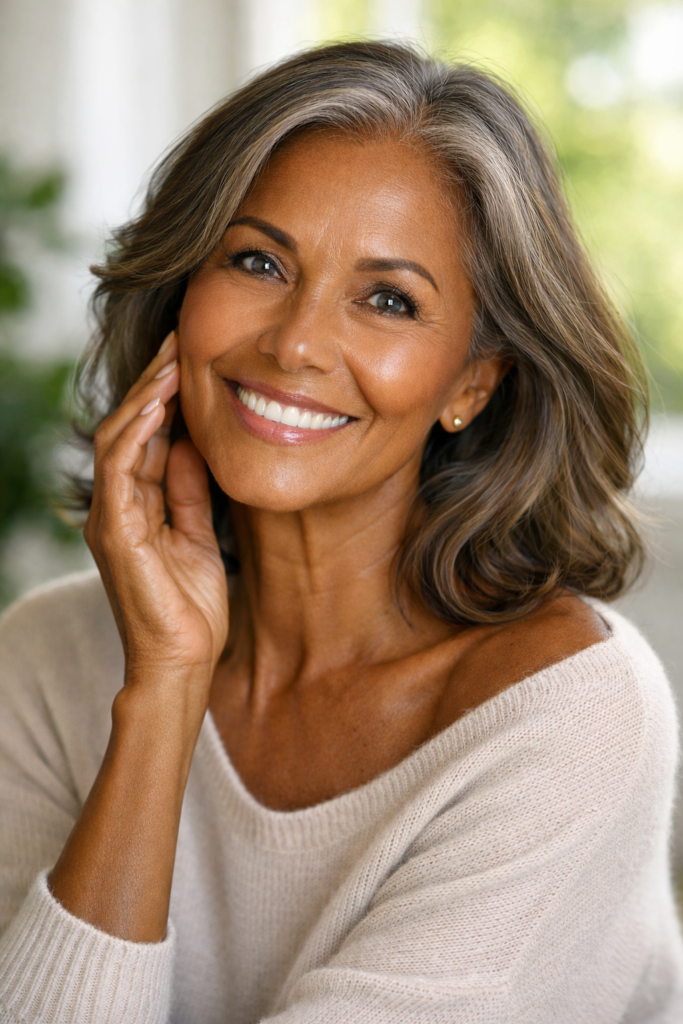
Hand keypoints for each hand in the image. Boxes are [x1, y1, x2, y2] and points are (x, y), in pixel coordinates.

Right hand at [85, 331, 227, 706]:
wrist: (184, 662)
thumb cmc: (192, 606)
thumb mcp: (198, 533)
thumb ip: (189, 490)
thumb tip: (191, 444)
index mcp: (137, 505)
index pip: (145, 437)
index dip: (164, 396)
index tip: (189, 358)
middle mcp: (118, 506)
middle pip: (127, 428)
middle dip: (153, 383)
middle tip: (178, 340)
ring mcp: (112, 519)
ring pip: (117, 440)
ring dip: (145, 397)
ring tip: (170, 361)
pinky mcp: (115, 534)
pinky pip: (119, 472)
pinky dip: (135, 436)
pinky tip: (157, 407)